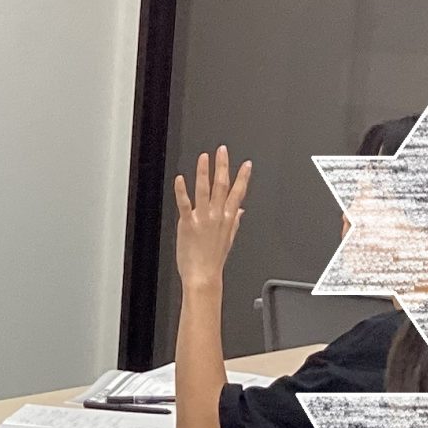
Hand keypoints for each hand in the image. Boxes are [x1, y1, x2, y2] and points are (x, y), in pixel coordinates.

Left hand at [172, 145, 250, 292]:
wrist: (204, 276)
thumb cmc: (214, 260)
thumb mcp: (229, 239)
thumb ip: (234, 221)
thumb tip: (240, 211)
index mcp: (228, 219)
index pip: (238, 193)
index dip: (243, 177)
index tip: (247, 164)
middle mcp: (217, 216)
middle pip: (222, 186)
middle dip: (223, 167)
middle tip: (222, 151)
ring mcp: (203, 219)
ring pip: (205, 191)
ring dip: (204, 172)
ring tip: (204, 157)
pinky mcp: (188, 224)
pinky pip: (185, 204)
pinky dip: (182, 191)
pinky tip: (180, 179)